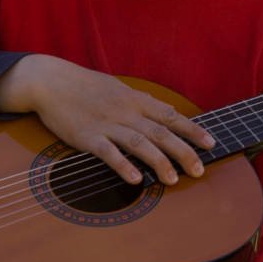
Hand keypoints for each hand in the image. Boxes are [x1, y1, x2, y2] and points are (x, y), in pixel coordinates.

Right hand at [0, 55, 214, 185]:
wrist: (51, 81)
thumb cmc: (86, 86)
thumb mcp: (120, 89)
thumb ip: (144, 103)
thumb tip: (168, 112)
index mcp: (135, 100)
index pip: (171, 116)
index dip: (193, 130)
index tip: (211, 144)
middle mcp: (126, 111)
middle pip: (161, 133)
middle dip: (183, 152)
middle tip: (199, 170)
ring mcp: (107, 123)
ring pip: (139, 143)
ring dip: (159, 162)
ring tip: (172, 180)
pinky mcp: (87, 136)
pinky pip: (108, 153)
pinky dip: (123, 166)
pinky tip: (135, 180)